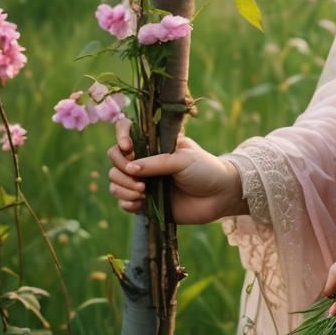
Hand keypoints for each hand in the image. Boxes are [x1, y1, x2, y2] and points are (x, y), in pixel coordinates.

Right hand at [106, 116, 248, 224]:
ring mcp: (144, 181)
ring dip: (123, 188)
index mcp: (156, 144)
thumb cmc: (205, 170)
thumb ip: (155, 163)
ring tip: (143, 193)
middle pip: (116, 161)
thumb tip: (129, 169)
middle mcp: (146, 161)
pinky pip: (123, 202)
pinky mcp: (146, 202)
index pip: (128, 131)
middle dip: (121, 171)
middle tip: (140, 182)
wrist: (220, 196)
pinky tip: (141, 204)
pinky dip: (127, 203)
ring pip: (116, 182)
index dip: (121, 136)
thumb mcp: (183, 159)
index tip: (127, 148)